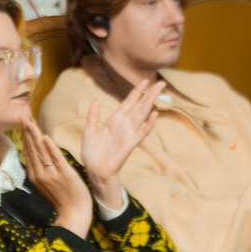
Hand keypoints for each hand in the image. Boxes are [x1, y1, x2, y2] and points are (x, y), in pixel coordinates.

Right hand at [19, 116, 95, 236]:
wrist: (73, 214)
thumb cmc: (62, 200)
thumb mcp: (47, 185)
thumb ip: (41, 170)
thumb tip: (38, 157)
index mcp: (36, 175)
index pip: (29, 152)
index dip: (25, 137)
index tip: (22, 124)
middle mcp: (41, 174)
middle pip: (32, 149)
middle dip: (27, 132)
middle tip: (22, 117)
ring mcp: (52, 174)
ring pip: (41, 151)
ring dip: (35, 135)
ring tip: (30, 122)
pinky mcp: (64, 174)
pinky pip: (56, 159)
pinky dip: (50, 148)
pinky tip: (45, 137)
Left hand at [74, 75, 161, 199]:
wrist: (95, 171)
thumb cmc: (92, 153)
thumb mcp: (89, 131)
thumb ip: (93, 117)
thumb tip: (95, 101)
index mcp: (114, 120)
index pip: (128, 102)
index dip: (137, 91)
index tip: (145, 81)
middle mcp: (124, 125)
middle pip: (140, 105)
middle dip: (149, 93)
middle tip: (161, 82)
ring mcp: (128, 134)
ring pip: (142, 114)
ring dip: (151, 102)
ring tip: (159, 91)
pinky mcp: (130, 144)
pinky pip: (141, 133)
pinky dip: (148, 124)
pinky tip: (154, 114)